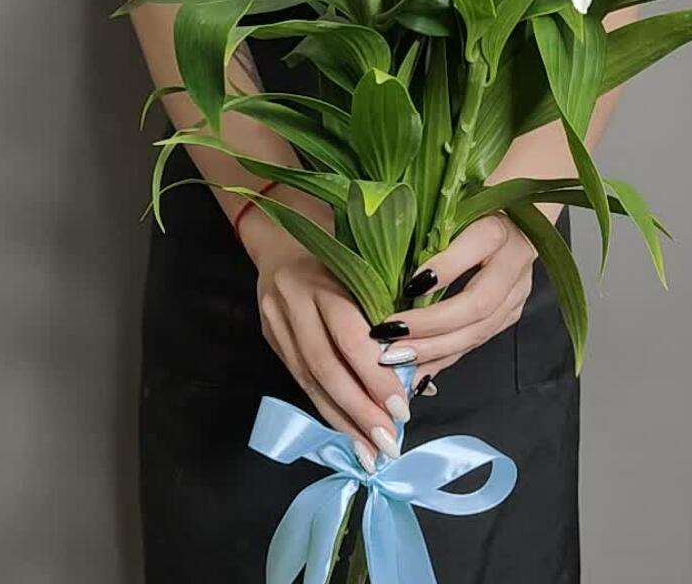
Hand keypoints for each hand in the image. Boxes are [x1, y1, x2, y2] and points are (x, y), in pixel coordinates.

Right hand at [239, 196, 410, 473]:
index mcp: (323, 278)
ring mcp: (276, 321)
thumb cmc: (340, 246)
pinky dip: (325, 409)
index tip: (404, 407)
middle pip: (324, 365)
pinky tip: (345, 434)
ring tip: (369, 453)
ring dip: (340, 420)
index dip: (375, 375)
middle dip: (358, 409)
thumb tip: (421, 368)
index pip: (349, 334)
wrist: (281, 236)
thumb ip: (385, 306)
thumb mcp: (364, 263)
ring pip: (308, 379)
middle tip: (388, 442)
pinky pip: (299, 379)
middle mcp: (293, 301)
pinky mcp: (270, 336)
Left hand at [380, 214, 536, 391]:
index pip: (476, 246)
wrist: (516, 213)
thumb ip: (428, 226)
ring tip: (398, 360)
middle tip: (390, 338)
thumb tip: (383, 249)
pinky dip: (445, 358)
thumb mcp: (449, 206)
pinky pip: (477, 341)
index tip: (407, 286)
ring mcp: (517, 290)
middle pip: (477, 303)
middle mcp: (514, 260)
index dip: (444, 269)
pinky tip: (417, 370)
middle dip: (431, 326)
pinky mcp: (512, 311)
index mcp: (497, 226)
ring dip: (435, 349)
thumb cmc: (469, 204)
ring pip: (480, 330)